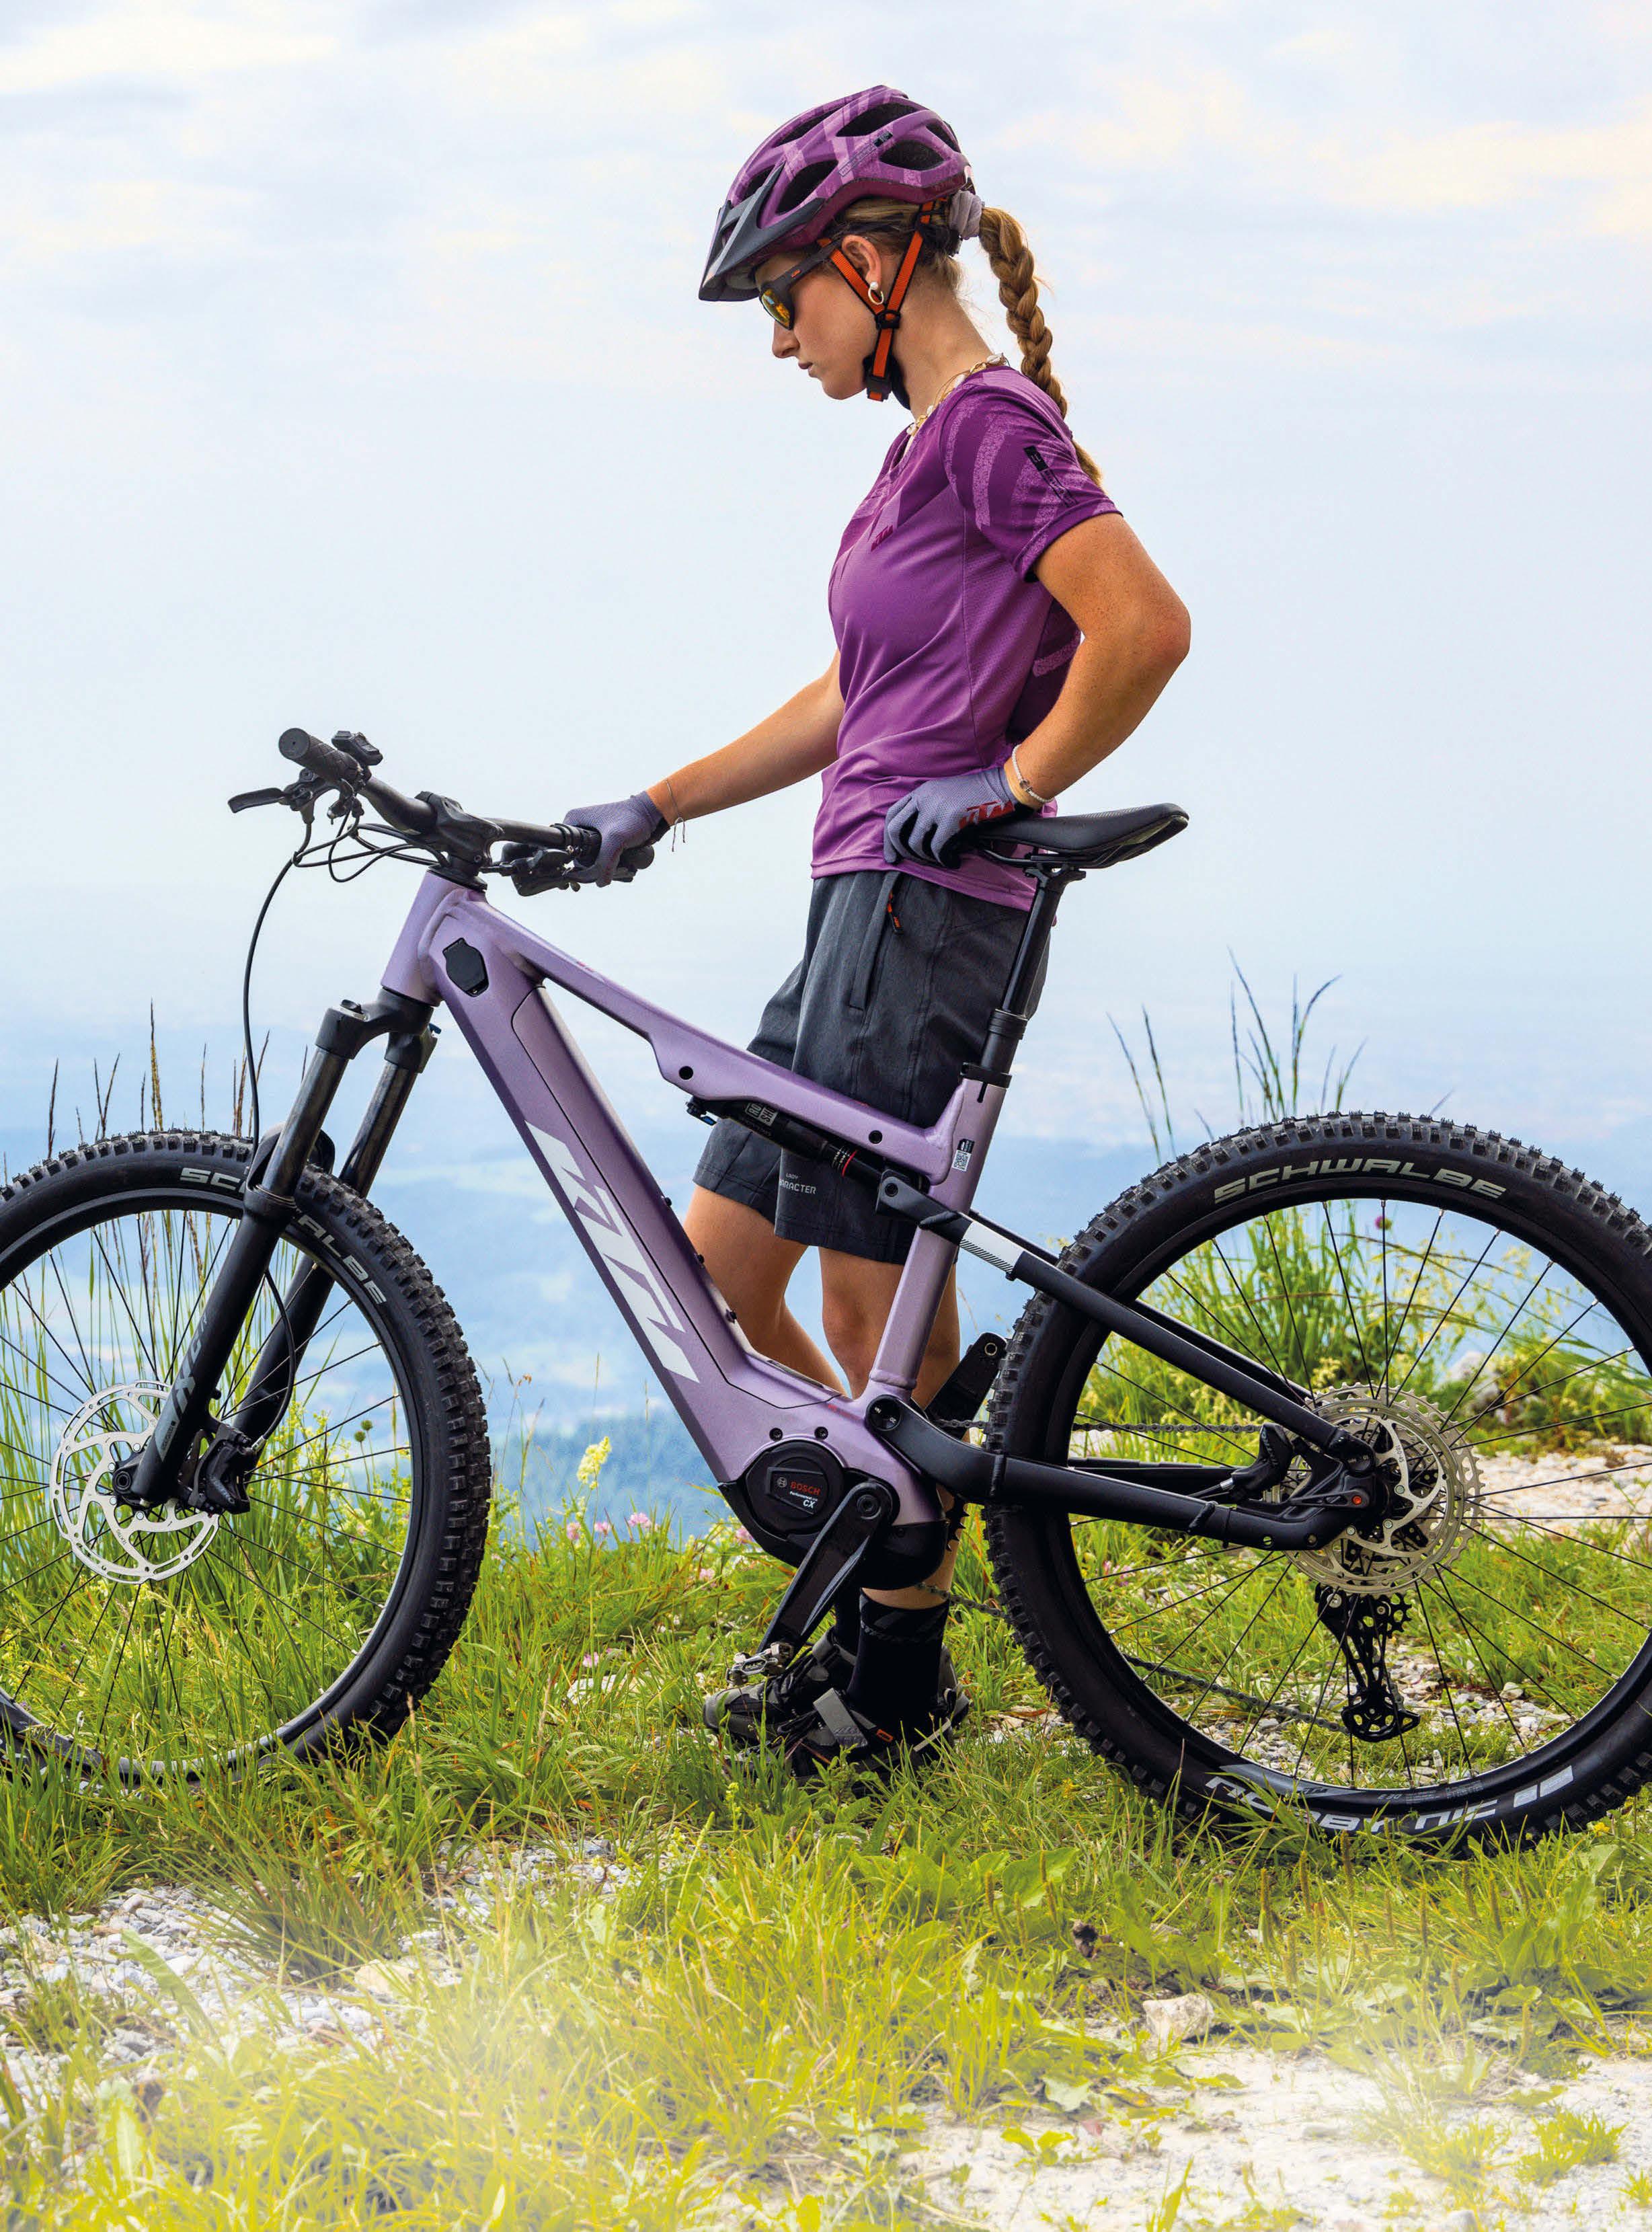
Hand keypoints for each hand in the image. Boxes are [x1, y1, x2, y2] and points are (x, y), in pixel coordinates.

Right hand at [562, 792, 668, 885]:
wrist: (651, 813)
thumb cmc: (632, 818)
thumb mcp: (615, 840)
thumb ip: (605, 862)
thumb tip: (600, 883)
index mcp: (574, 820)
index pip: (565, 849)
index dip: (574, 865)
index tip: (586, 876)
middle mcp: (579, 827)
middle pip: (577, 858)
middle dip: (591, 870)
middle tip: (606, 874)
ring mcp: (590, 835)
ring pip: (589, 861)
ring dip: (601, 870)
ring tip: (617, 870)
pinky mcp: (602, 841)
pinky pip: (599, 859)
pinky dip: (607, 866)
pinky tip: (618, 869)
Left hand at [883, 763, 1016, 868]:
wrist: (1004, 787)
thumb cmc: (979, 796)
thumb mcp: (946, 796)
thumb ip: (929, 810)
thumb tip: (915, 841)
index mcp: (922, 792)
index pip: (892, 815)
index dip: (888, 839)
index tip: (891, 856)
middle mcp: (924, 798)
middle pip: (896, 830)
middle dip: (901, 851)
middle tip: (911, 863)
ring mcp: (936, 807)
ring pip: (916, 843)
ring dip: (926, 858)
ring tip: (940, 860)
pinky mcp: (951, 819)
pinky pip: (937, 849)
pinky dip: (944, 861)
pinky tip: (953, 861)